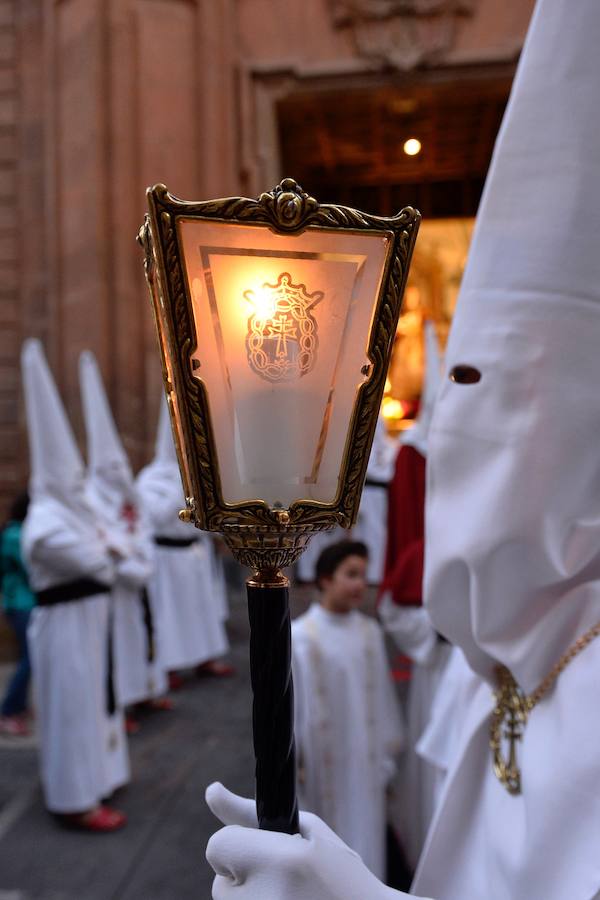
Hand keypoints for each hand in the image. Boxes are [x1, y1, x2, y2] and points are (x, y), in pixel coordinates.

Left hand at [205, 783, 421, 899]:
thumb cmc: (341, 875)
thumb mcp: (307, 833)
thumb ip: (251, 814)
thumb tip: (211, 790)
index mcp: (280, 864)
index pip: (218, 846)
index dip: (239, 846)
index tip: (265, 854)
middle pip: (219, 884)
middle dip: (244, 879)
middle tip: (286, 882)